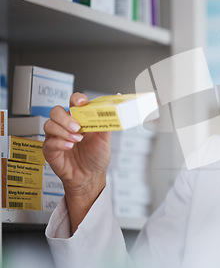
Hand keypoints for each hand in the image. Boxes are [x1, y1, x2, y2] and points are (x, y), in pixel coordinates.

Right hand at [43, 92, 110, 231]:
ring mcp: (56, 137)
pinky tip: (69, 147)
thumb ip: (106, 122)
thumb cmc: (96, 157)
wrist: (91, 177)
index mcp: (80, 119)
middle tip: (78, 127)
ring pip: (49, 124)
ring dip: (63, 131)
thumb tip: (115, 106)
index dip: (76, 99)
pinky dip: (59, 143)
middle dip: (66, 118)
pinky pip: (49, 142)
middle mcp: (66, 125)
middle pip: (56, 111)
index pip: (74, 102)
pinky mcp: (50, 149)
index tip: (81, 102)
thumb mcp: (105, 139)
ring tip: (77, 140)